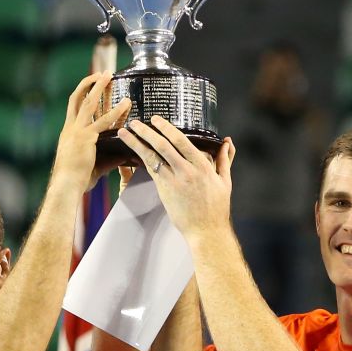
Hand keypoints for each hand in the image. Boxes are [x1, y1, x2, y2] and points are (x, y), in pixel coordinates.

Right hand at [52, 71, 130, 193]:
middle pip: (79, 98)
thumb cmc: (76, 179)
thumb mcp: (91, 163)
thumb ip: (108, 156)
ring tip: (109, 75)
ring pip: (89, 103)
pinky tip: (126, 103)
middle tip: (102, 73)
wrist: (66, 186)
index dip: (82, 93)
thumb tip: (123, 154)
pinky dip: (116, 112)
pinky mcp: (86, 138)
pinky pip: (104, 122)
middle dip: (90, 84)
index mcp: (68, 132)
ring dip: (99, 87)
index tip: (91, 84)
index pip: (74, 107)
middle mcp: (71, 128)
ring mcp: (78, 132)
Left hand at [117, 116, 234, 238]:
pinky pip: (151, 172)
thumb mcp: (225, 181)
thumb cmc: (217, 208)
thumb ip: (225, 159)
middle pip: (163, 145)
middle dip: (146, 132)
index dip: (166, 128)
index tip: (155, 119)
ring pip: (152, 157)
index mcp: (203, 166)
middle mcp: (187, 171)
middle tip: (135, 122)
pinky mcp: (165, 191)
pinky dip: (141, 160)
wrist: (206, 231)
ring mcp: (174, 181)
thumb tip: (227, 142)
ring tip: (125, 133)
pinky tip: (132, 152)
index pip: (181, 141)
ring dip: (137, 143)